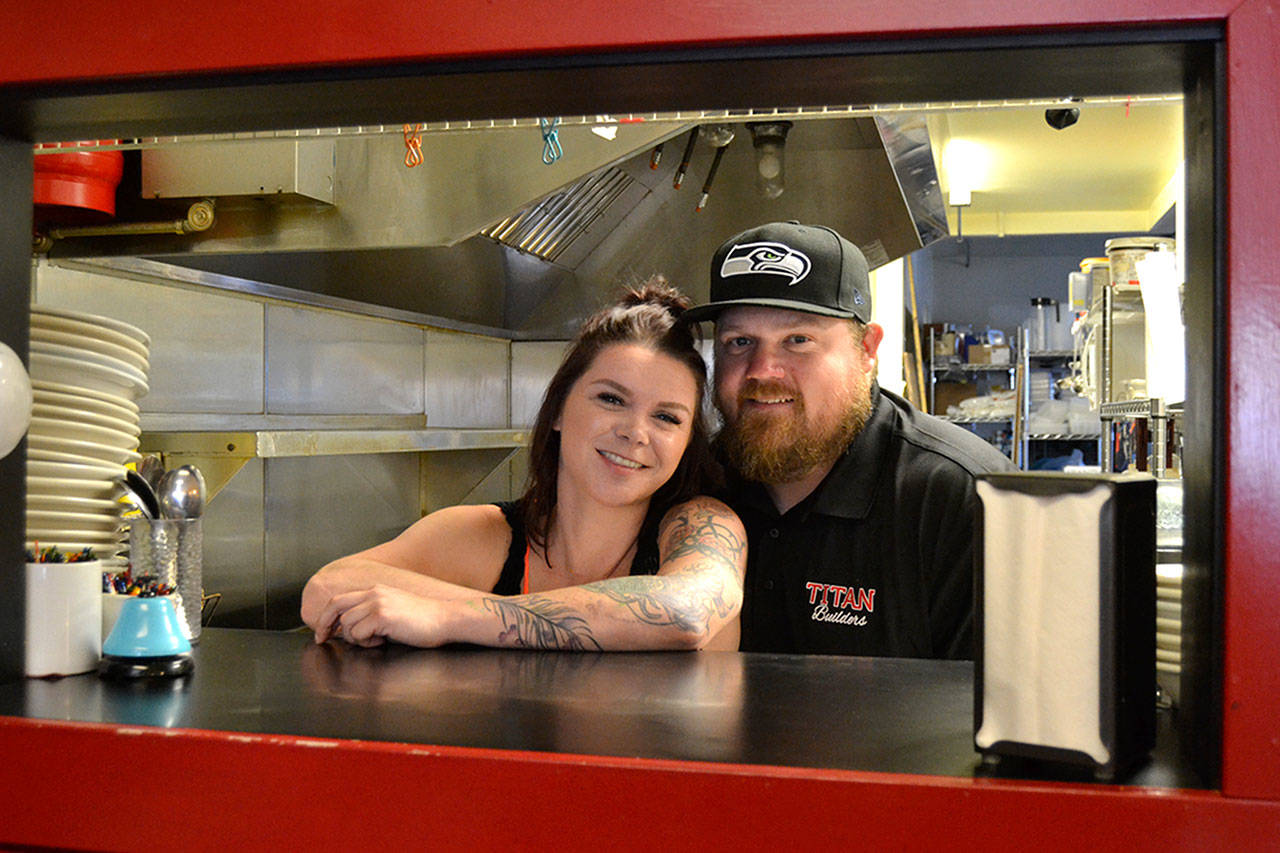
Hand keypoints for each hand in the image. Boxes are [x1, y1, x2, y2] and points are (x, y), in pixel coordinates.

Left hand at [313, 584, 456, 647]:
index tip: (322, 631)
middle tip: (322, 640)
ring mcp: (378, 603)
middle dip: (324, 624)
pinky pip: (359, 633)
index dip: (325, 616)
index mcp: (376, 590)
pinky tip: (383, 640)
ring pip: (347, 624)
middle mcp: (374, 593)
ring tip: (376, 640)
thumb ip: (372, 613)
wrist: (446, 619)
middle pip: (335, 606)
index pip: (340, 599)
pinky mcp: (383, 616)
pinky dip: (366, 642)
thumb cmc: (424, 621)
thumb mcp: (394, 609)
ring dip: (356, 638)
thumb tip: (349, 628)